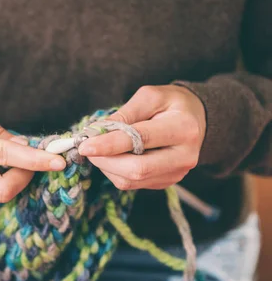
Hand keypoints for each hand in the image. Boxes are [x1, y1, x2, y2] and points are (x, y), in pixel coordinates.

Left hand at [78, 85, 205, 189]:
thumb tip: (98, 131)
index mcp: (183, 128)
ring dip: (107, 167)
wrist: (197, 120)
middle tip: (86, 148)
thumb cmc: (171, 104)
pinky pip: (133, 184)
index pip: (140, 140)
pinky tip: (113, 157)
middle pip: (137, 169)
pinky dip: (116, 172)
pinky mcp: (167, 183)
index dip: (109, 144)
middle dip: (105, 160)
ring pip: (131, 180)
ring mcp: (177, 173)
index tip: (85, 144)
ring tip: (99, 150)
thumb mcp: (151, 96)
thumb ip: (125, 113)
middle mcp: (184, 156)